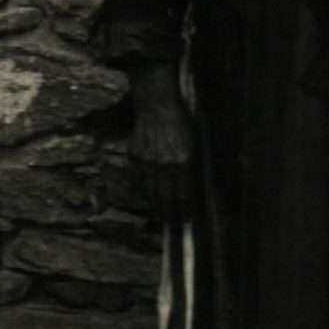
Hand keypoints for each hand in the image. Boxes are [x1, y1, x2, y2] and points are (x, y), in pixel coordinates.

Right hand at [126, 63, 192, 222]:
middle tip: (174, 223)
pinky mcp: (135, 157)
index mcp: (183, 161)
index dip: (186, 211)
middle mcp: (165, 164)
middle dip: (170, 214)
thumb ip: (191, 166)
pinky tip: (146, 195)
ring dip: (156, 205)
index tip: (188, 220)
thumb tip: (191, 188)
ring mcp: (148, 162)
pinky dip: (142, 190)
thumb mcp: (193, 143)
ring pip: (151, 192)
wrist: (158, 104)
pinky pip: (137, 180)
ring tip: (160, 214)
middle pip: (167, 198)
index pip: (184, 195)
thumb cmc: (180, 121)